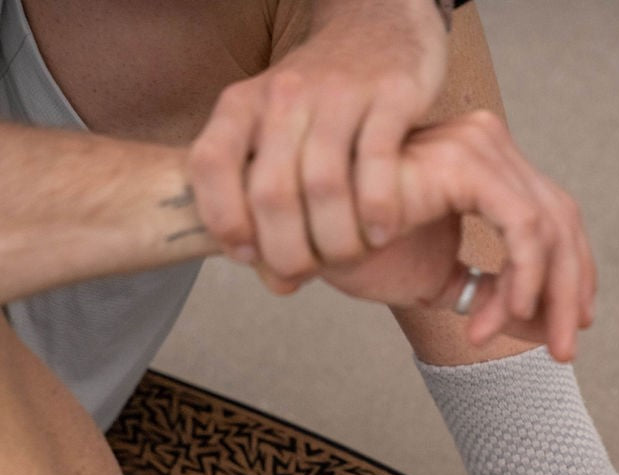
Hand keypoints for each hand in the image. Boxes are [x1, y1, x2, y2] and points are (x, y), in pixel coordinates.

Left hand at [188, 0, 447, 273]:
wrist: (379, 22)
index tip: (247, 256)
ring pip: (324, 185)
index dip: (223, 220)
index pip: (209, 164)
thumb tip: (277, 284)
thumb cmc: (323, 101)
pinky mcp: (389, 94)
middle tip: (307, 272)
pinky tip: (381, 234)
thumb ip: (269, 206)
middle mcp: (285, 95)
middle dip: (287, 251)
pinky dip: (377, 209)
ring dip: (335, 240)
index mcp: (245, 105)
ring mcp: (337, 93)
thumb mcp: (278, 136)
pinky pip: (376, 162)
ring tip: (348, 257)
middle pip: (271, 191)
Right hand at [263, 112, 595, 361]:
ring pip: (550, 226)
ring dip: (548, 295)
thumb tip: (543, 326)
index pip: (552, 219)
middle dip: (570, 293)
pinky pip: (522, 224)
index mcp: (484, 165)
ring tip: (530, 339)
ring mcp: (477, 147)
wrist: (304, 235)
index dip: (569, 279)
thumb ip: (490, 296)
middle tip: (565, 352)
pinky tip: (498, 316)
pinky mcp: (465, 163)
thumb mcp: (439, 280)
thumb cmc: (359, 250)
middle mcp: (486, 145)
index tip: (565, 331)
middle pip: (561, 220)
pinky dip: (523, 275)